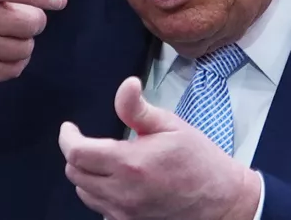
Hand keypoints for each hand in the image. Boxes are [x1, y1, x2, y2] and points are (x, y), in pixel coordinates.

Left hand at [58, 77, 260, 219]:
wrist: (222, 202)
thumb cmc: (198, 159)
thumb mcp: (171, 126)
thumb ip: (139, 109)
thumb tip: (126, 84)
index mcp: (130, 164)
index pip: (77, 154)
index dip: (67, 138)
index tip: (70, 128)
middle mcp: (122, 193)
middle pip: (75, 175)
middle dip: (75, 154)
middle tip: (87, 141)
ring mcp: (124, 213)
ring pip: (85, 193)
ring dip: (86, 175)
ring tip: (104, 161)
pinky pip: (101, 209)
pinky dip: (100, 194)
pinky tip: (118, 183)